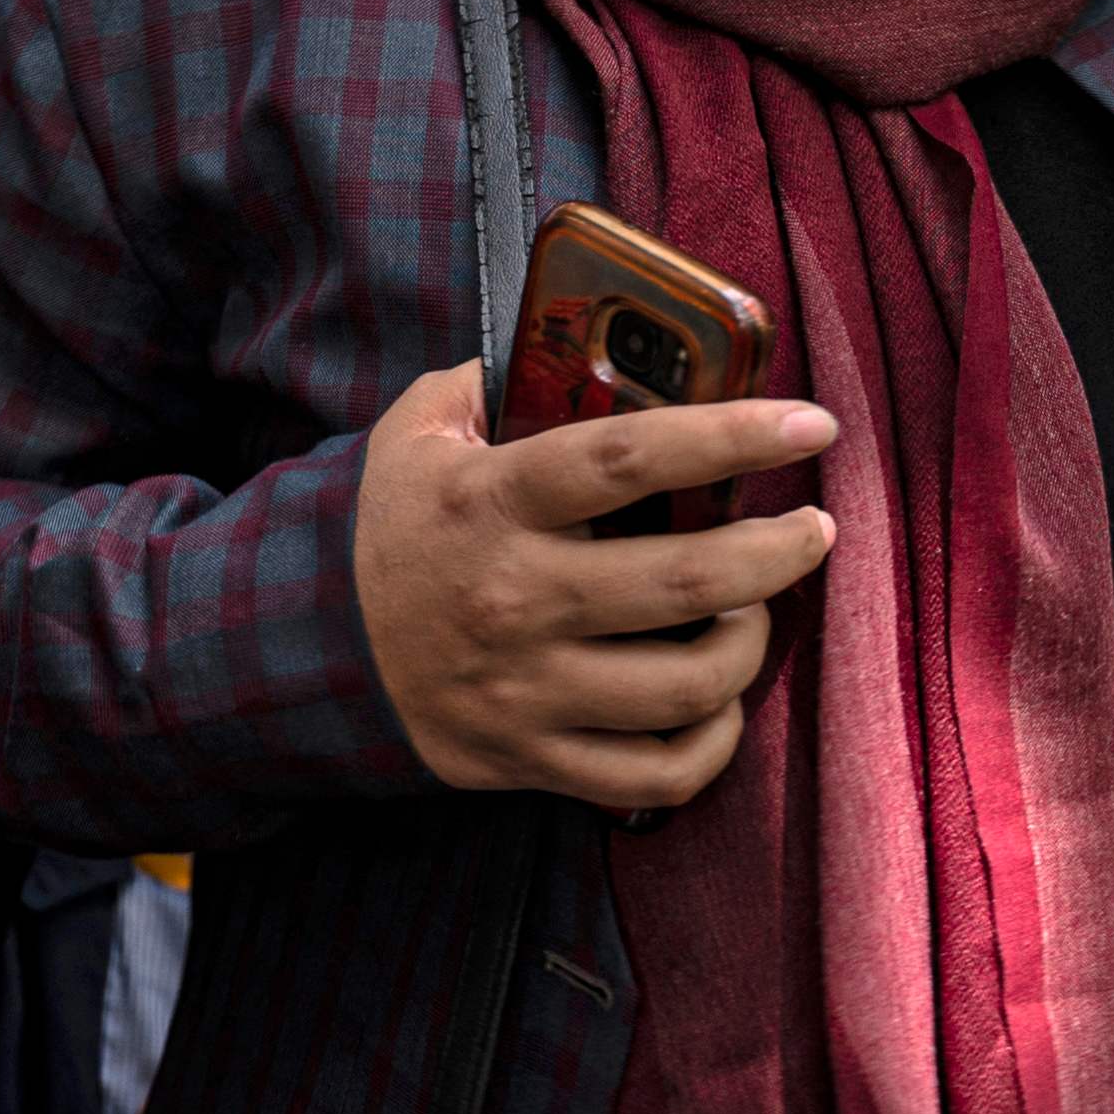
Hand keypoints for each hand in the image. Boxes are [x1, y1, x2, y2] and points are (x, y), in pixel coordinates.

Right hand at [350, 361, 834, 811]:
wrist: (300, 657)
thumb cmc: (385, 532)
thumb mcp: (415, 434)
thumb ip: (487, 382)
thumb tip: (572, 337)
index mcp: (495, 502)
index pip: (632, 457)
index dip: (734, 436)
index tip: (811, 426)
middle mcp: (517, 598)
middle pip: (686, 580)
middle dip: (778, 551)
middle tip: (814, 529)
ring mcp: (527, 690)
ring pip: (687, 686)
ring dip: (750, 644)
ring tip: (757, 610)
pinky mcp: (530, 760)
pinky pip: (653, 775)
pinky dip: (710, 743)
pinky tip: (717, 703)